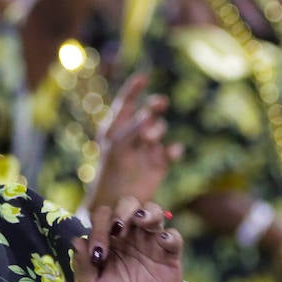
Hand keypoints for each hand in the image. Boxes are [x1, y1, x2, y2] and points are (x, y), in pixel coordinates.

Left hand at [72, 198, 183, 281]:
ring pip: (154, 211)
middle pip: (128, 204)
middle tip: (119, 227)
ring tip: (141, 221)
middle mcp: (130, 233)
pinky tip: (162, 241)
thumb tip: (76, 242)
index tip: (99, 252)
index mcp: (108, 237)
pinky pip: (173, 236)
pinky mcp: (170, 253)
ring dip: (148, 212)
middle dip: (123, 210)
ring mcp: (151, 240)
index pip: (103, 217)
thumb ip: (82, 265)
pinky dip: (170, 235)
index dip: (99, 227)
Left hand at [84, 73, 183, 210]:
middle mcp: (133, 135)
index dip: (134, 89)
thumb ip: (132, 130)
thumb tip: (149, 113)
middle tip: (158, 104)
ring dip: (156, 129)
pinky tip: (172, 152)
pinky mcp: (159, 164)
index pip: (126, 103)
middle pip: (148, 113)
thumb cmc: (109, 174)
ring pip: (158, 129)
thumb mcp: (117, 147)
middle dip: (153, 107)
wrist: (114, 204)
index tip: (143, 77)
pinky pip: (171, 151)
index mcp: (116, 128)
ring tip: (148, 138)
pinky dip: (173, 150)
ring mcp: (147, 148)